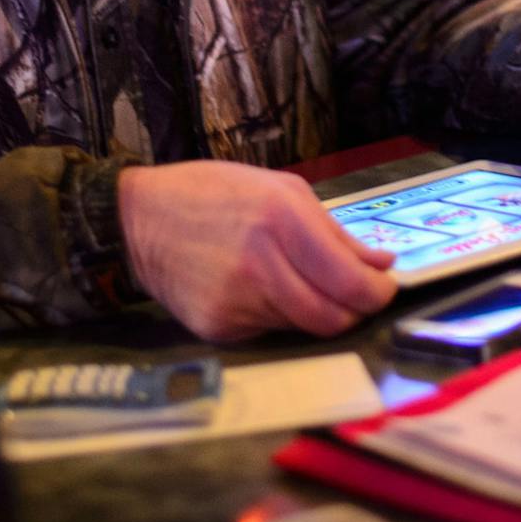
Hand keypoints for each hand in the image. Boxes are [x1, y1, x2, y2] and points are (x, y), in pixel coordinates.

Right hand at [119, 161, 396, 341]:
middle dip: (355, 311)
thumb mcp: (280, 189)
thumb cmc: (213, 194)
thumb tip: (380, 265)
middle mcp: (261, 266)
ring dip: (314, 311)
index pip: (350, 284)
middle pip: (333, 318)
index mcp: (282, 220)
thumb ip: (334, 231)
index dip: (377, 294)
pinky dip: (277, 316)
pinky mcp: (218, 328)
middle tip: (355, 297)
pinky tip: (257, 289)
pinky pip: (268, 332)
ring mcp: (237, 303)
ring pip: (303, 327)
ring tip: (296, 280)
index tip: (382, 288)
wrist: (138, 220)